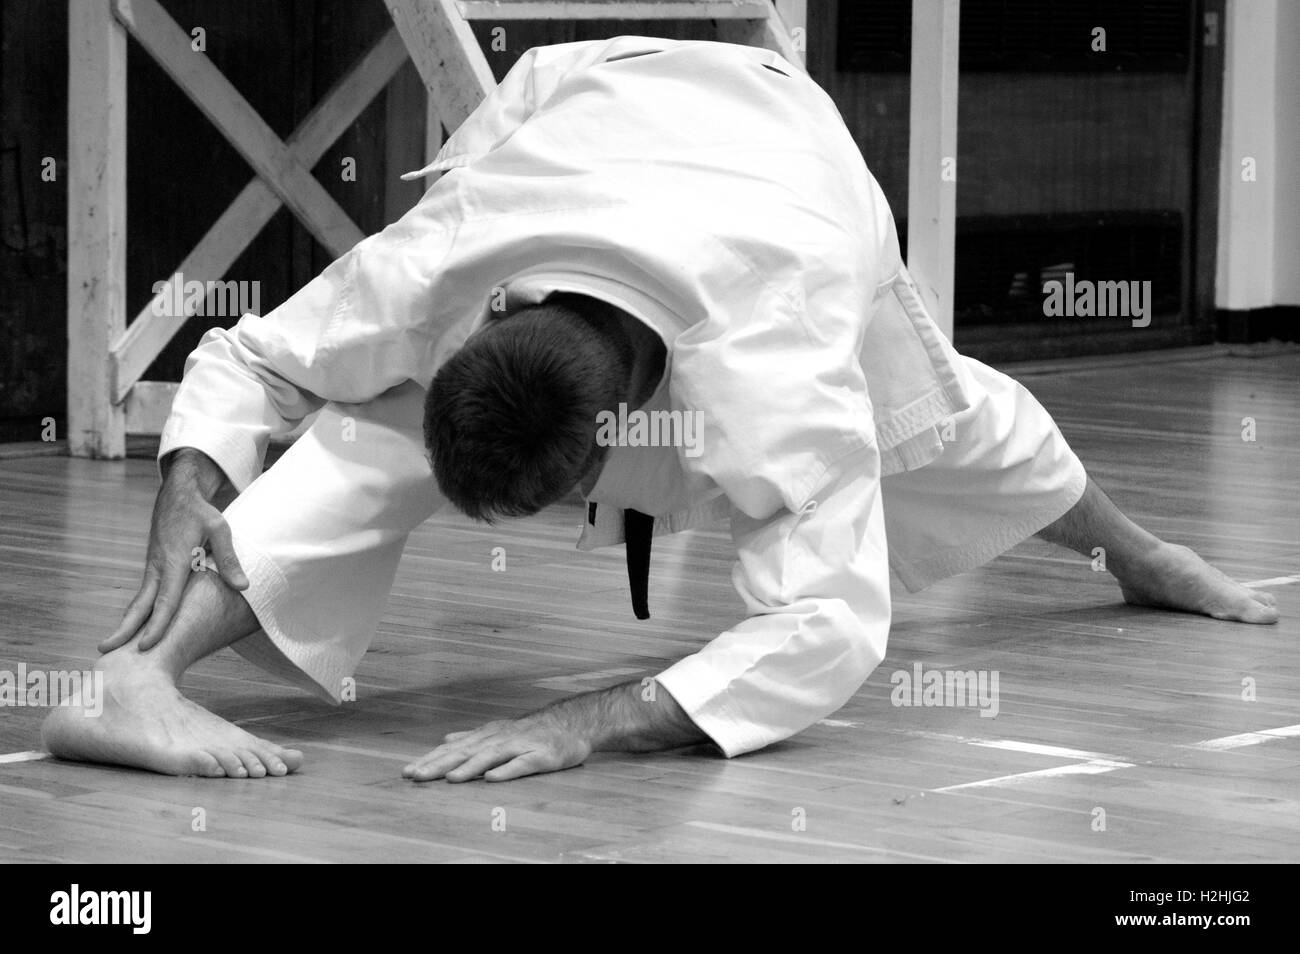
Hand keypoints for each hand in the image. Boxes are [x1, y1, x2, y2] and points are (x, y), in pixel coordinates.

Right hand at [98, 449, 248, 653]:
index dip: (157, 625)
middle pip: (141, 605)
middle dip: (125, 629)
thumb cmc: (201, 512)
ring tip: (113, 645)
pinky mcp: (154, 566)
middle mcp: (159, 567)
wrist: (179, 494)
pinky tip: (133, 624)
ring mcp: (153, 567)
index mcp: (175, 562)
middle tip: (105, 650)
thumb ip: (229, 559)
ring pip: (140, 600)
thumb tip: (243, 587)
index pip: (165, 601)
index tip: (145, 646)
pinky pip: (146, 593)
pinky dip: (138, 611)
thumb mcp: (220, 530)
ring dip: (128, 622)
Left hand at [403, 711, 592, 782]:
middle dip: (438, 764)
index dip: (429, 760)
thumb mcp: (498, 732)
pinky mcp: (540, 755)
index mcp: (486, 736)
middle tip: (415, 776)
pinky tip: (492, 779)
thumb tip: (446, 738)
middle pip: (464, 752)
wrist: (571, 722)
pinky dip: (506, 770)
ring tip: (450, 778)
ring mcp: (519, 746)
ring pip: (490, 757)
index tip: (407, 772)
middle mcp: (498, 739)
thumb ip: (472, 737)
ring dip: (469, 768)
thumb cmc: (532, 731)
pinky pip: (521, 764)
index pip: (452, 750)